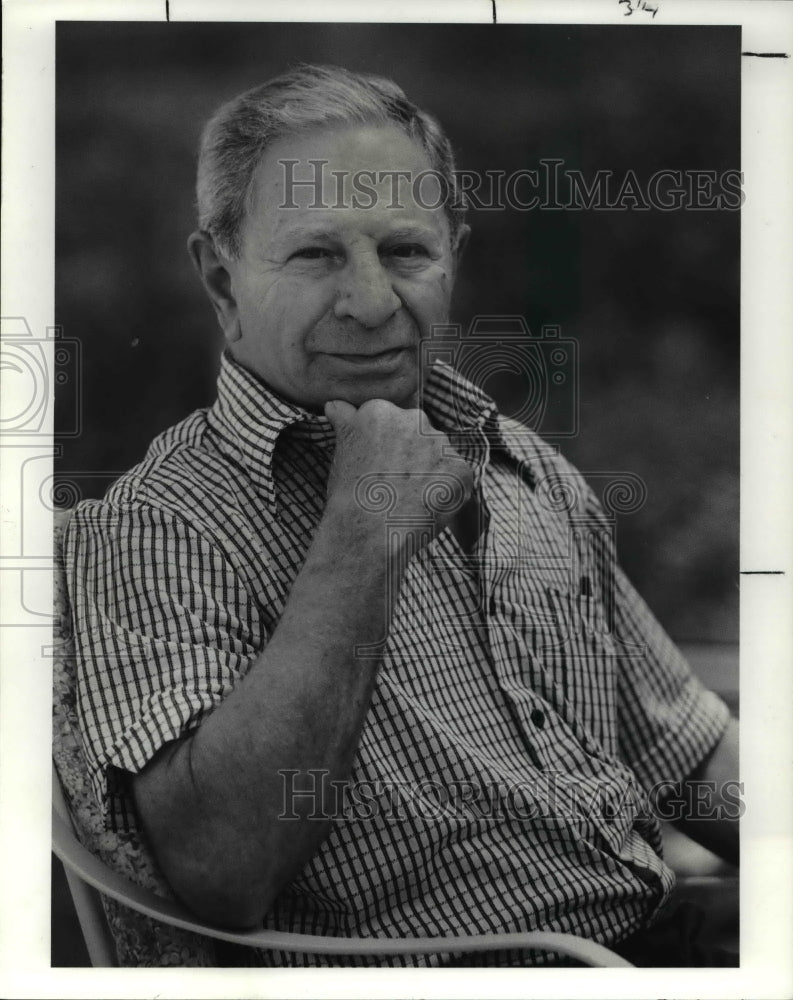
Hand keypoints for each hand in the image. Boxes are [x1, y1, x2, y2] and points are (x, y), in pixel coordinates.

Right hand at [323, 398, 473, 553]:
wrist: (369, 532)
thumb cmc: (349, 494)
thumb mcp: (340, 449)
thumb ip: (344, 419)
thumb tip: (335, 404)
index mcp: (381, 410)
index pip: (390, 420)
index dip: (385, 445)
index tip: (378, 464)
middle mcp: (414, 418)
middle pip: (416, 433)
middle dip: (409, 453)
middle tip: (392, 483)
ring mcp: (441, 443)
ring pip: (437, 455)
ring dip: (429, 471)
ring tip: (408, 498)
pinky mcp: (460, 468)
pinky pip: (456, 478)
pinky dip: (446, 492)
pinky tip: (425, 506)